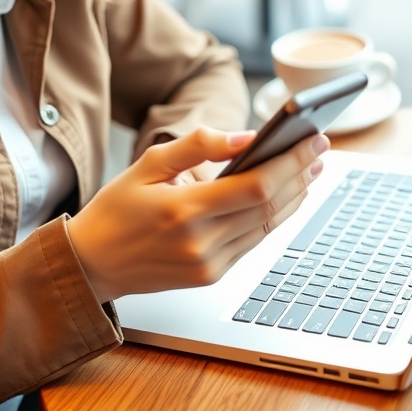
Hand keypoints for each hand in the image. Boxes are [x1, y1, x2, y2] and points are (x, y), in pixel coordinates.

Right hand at [67, 127, 327, 302]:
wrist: (91, 264)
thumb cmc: (115, 209)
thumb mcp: (147, 164)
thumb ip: (198, 145)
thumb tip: (246, 136)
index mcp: (183, 210)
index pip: (256, 185)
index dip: (291, 161)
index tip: (312, 138)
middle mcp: (201, 243)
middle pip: (270, 205)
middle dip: (301, 172)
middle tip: (319, 146)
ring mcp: (209, 264)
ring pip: (268, 226)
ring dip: (295, 195)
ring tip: (310, 167)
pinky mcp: (211, 276)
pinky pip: (254, 242)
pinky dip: (275, 216)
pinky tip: (285, 195)